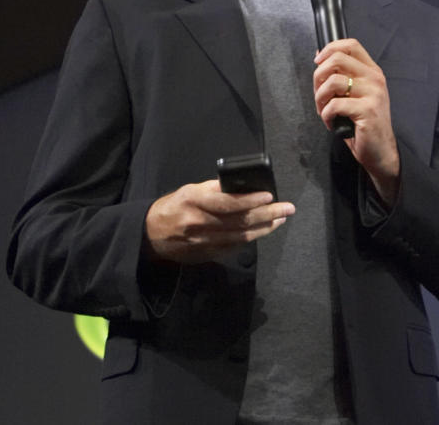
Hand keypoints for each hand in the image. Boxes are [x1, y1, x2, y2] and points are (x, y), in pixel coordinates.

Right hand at [144, 179, 293, 263]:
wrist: (151, 235)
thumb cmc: (174, 206)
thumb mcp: (190, 190)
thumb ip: (214, 189)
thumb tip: (242, 185)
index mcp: (193, 202)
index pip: (227, 203)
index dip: (249, 200)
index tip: (269, 196)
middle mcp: (199, 223)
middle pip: (239, 221)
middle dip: (267, 214)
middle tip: (287, 208)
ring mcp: (203, 242)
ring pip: (240, 236)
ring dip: (265, 227)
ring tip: (281, 218)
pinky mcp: (207, 254)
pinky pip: (234, 246)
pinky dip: (252, 238)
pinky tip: (264, 230)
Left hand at [312, 38, 399, 205]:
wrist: (380, 151)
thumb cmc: (364, 124)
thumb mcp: (354, 94)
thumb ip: (341, 76)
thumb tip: (320, 56)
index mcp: (372, 72)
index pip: (351, 45)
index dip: (330, 49)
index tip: (318, 63)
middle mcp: (375, 79)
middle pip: (338, 59)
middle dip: (318, 76)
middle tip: (319, 93)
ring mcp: (373, 94)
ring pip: (333, 82)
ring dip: (320, 98)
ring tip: (323, 110)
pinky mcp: (368, 110)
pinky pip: (334, 105)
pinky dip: (326, 115)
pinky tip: (331, 122)